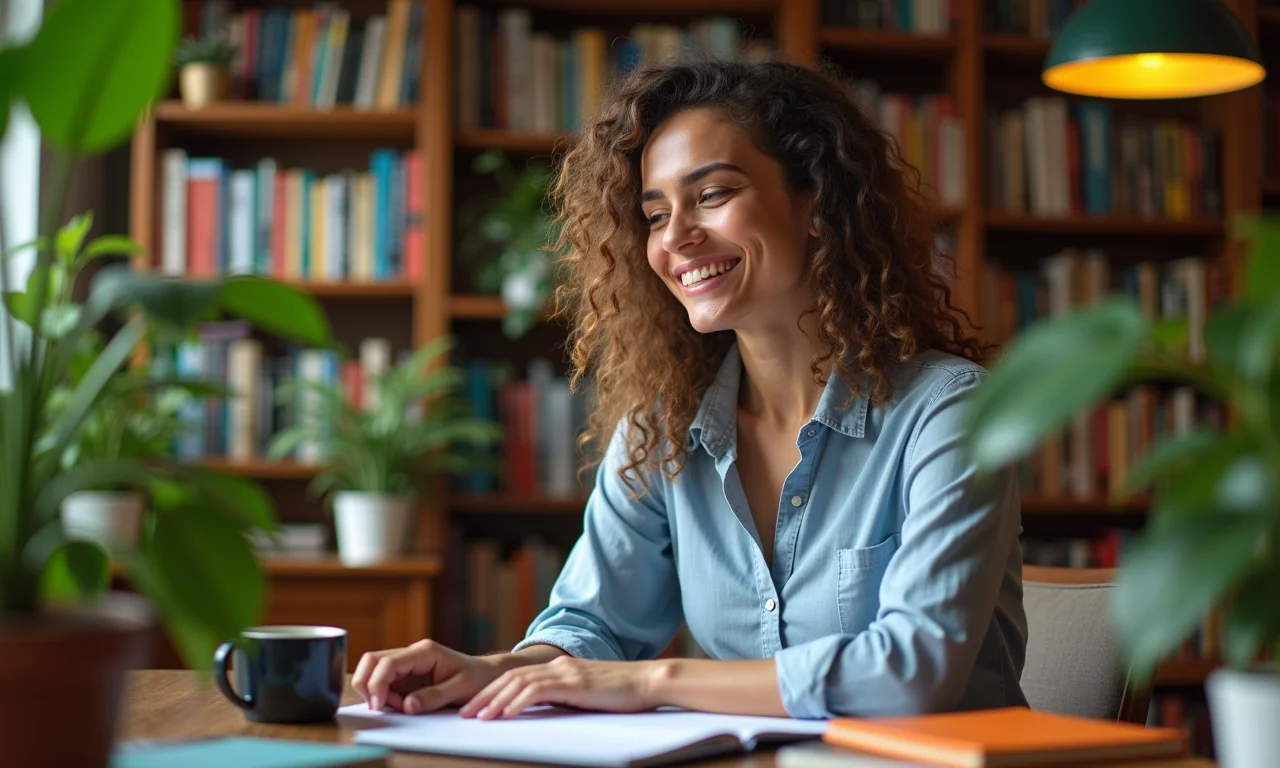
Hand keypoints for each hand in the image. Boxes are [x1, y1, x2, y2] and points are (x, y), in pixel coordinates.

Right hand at [352, 639, 503, 714]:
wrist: (487, 675)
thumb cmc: (477, 678)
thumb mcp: (461, 688)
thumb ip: (434, 696)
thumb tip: (407, 705)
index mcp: (425, 651)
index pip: (388, 662)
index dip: (377, 683)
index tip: (378, 705)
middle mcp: (412, 654)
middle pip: (372, 661)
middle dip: (367, 684)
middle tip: (379, 706)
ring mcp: (407, 664)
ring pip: (374, 672)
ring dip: (377, 692)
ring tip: (400, 707)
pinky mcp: (406, 676)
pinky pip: (384, 684)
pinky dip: (384, 697)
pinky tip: (402, 706)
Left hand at [460, 656, 664, 719]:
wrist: (648, 682)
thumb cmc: (623, 693)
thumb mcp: (587, 694)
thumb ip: (565, 697)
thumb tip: (546, 711)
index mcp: (560, 668)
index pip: (517, 678)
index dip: (493, 692)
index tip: (476, 708)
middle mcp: (558, 666)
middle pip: (510, 678)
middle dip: (485, 696)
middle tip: (465, 714)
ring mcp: (565, 672)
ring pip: (519, 684)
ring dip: (496, 701)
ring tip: (479, 717)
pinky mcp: (574, 683)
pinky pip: (538, 691)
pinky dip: (518, 702)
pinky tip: (506, 714)